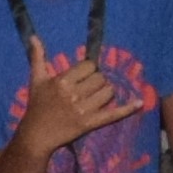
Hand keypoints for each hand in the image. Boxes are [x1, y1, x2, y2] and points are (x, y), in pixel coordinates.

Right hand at [8, 53, 148, 158]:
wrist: (36, 135)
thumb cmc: (37, 106)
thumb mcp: (36, 80)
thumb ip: (37, 57)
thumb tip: (33, 37)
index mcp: (63, 81)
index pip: (89, 66)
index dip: (88, 70)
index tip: (82, 77)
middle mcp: (74, 94)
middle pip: (101, 78)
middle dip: (97, 81)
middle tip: (88, 89)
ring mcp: (83, 110)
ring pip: (108, 92)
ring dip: (105, 93)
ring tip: (96, 98)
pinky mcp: (90, 124)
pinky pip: (113, 114)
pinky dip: (127, 109)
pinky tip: (139, 102)